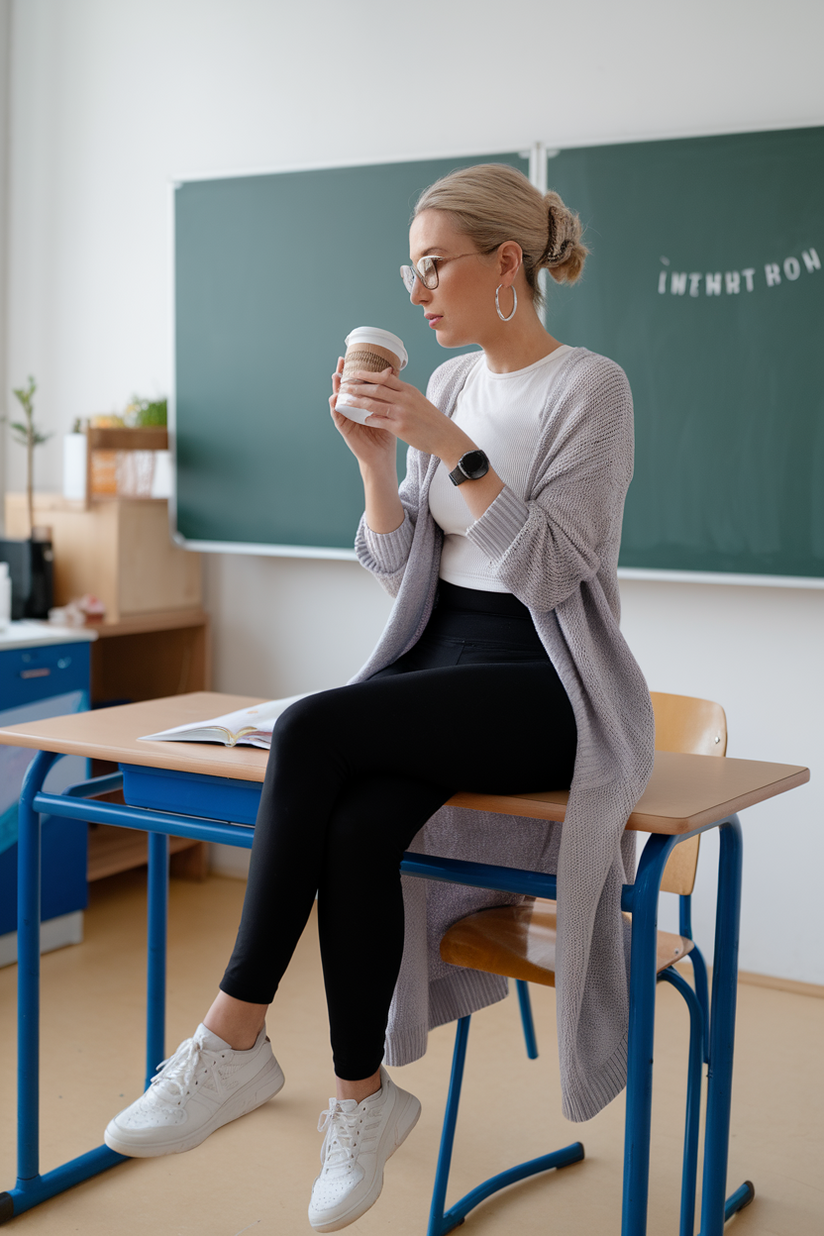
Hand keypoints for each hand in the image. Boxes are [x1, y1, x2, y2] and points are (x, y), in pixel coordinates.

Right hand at [330, 358, 396, 472]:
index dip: (354, 370)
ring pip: (339, 399)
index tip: (353, 357)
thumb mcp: (388, 408)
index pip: (357, 383)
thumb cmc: (387, 432)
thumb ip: (387, 391)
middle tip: (341, 361)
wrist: (383, 455)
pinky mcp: (344, 428)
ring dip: (336, 387)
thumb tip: (390, 370)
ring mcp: (347, 417)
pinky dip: (335, 406)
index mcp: (363, 403)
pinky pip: (337, 415)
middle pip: (345, 387)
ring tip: (335, 376)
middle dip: (342, 374)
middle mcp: (353, 408)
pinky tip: (335, 398)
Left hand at [338, 367, 472, 464]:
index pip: (385, 377)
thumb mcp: (418, 400)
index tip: (355, 372)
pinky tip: (362, 418)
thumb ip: (403, 392)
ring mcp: (402, 413)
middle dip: (358, 386)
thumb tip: (390, 382)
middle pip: (376, 388)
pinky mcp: (400, 427)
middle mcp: (405, 399)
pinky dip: (369, 418)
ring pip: (374, 404)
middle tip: (344, 385)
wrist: (445, 436)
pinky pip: (379, 421)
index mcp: (409, 390)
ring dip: (358, 401)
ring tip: (346, 400)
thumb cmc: (431, 419)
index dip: (368, 374)